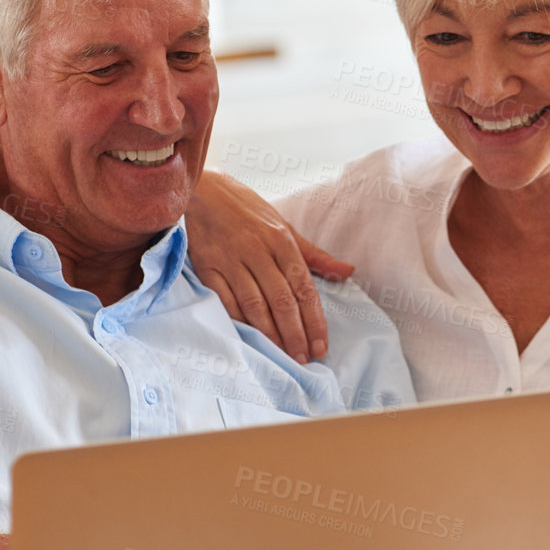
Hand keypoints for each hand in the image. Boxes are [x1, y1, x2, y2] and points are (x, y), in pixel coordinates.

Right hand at [185, 171, 355, 363]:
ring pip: (255, 304)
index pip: (304, 288)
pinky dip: (239, 321)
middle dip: (295, 334)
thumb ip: (315, 255)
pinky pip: (225, 300)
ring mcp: (231, 259)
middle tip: (304, 359)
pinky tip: (251, 338)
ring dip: (270, 334)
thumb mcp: (284, 226)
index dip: (314, 320)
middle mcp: (258, 251)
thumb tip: (347, 272)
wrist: (202, 190)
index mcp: (282, 240)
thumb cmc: (247, 210)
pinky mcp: (207, 267)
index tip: (321, 346)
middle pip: (282, 300)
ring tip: (282, 355)